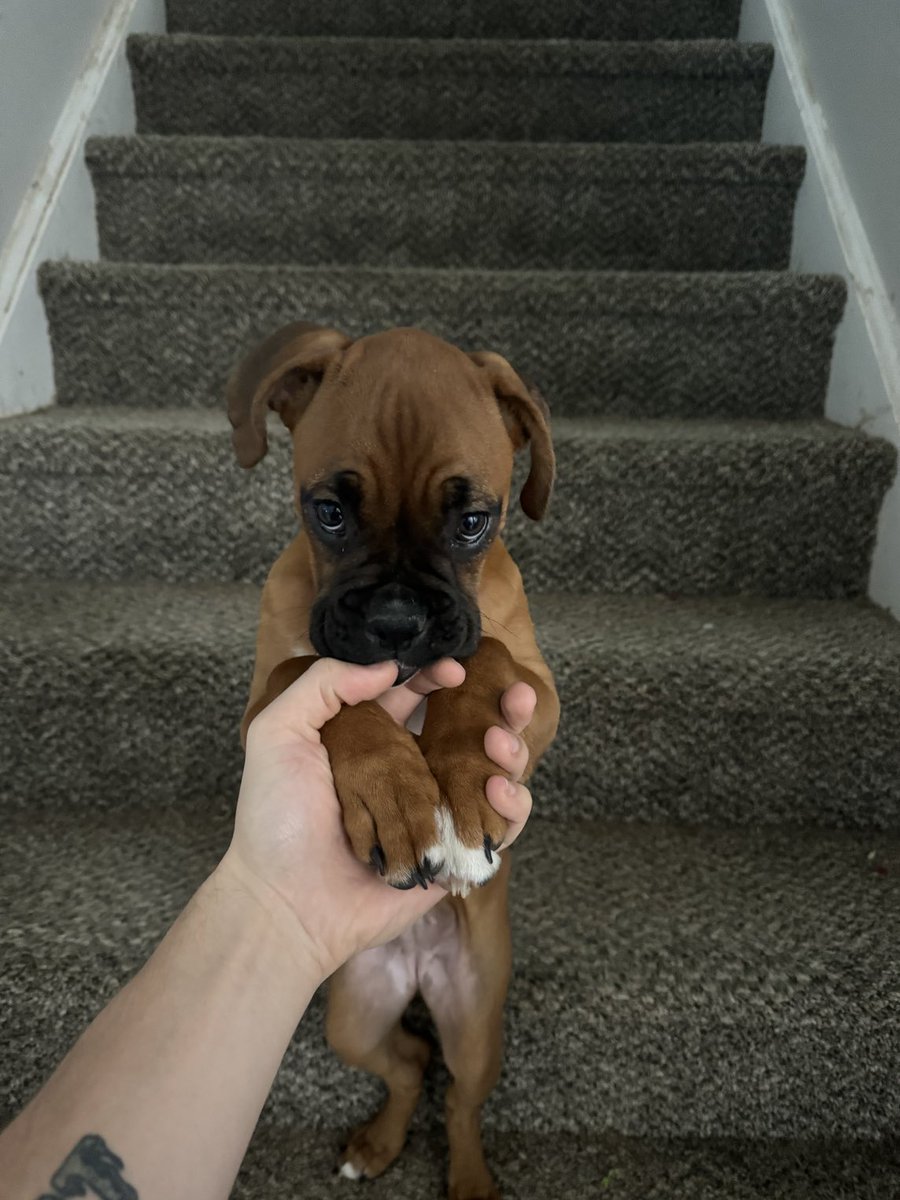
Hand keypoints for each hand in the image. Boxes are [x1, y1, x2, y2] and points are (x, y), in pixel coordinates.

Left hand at [219, 658, 535, 979]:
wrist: (288, 900)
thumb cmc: (276, 820)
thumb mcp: (278, 734)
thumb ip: (325, 685)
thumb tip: (387, 666)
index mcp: (372, 745)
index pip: (415, 699)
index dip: (439, 679)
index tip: (457, 667)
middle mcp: (408, 776)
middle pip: (468, 734)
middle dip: (500, 711)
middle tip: (516, 697)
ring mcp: (435, 816)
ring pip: (493, 775)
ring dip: (510, 752)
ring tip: (500, 744)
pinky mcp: (453, 855)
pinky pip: (500, 829)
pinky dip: (512, 806)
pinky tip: (499, 789)